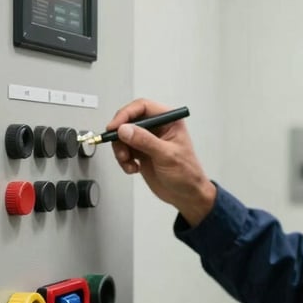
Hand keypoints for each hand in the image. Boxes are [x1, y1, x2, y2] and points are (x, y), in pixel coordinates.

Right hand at [106, 97, 216, 225]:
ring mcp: (147, 140)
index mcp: (168, 120)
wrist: (186, 195)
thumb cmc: (187, 174)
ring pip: (123, 136)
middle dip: (120, 135)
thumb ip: (145, 141)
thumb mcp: (167, 155)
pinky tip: (133, 168)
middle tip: (119, 147)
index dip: (126, 114)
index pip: (142, 107)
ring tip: (128, 162)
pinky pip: (123, 149)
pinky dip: (123, 159)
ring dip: (120, 150)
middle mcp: (157, 127)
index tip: (115, 127)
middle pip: (128, 120)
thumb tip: (125, 129)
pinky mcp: (140, 152)